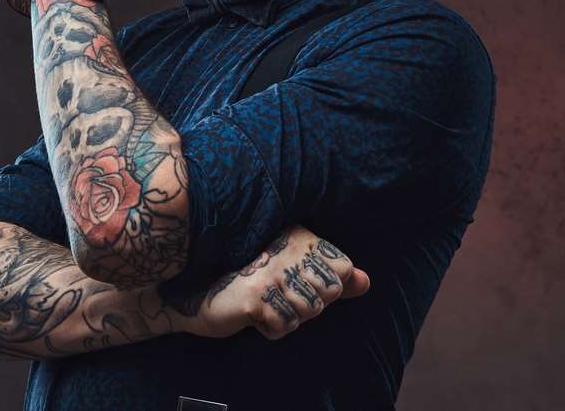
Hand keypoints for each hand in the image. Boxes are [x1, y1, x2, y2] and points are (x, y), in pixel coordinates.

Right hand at [172, 225, 369, 340]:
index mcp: (299, 236)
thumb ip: (332, 277)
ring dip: (286, 317)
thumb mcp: (294, 275)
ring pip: (308, 314)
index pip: (342, 270)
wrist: (199, 291)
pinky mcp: (256, 298)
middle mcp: (287, 249)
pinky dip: (270, 328)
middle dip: (306, 306)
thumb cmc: (251, 282)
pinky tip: (253, 314)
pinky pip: (284, 327)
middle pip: (327, 296)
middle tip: (276, 294)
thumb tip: (365, 281)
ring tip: (264, 303)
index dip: (325, 287)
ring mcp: (271, 273)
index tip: (296, 281)